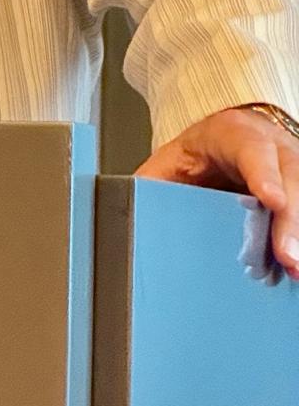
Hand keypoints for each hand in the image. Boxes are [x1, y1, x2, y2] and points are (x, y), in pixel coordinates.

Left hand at [136, 106, 298, 279]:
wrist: (223, 142)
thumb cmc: (198, 154)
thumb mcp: (170, 162)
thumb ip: (153, 185)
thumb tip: (125, 212)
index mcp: (234, 134)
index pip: (252, 149)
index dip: (263, 175)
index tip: (271, 200)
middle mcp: (272, 146)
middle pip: (289, 177)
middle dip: (289, 220)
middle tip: (288, 257)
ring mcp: (292, 167)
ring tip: (295, 270)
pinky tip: (296, 264)